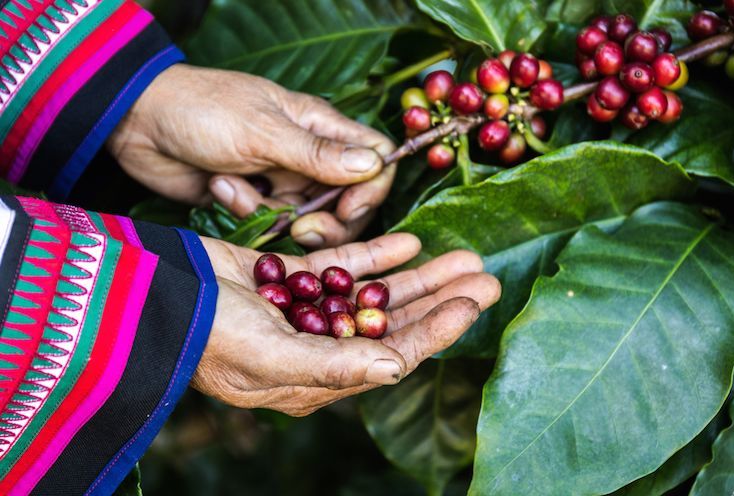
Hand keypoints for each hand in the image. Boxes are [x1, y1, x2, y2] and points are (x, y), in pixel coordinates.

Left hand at [108, 64, 395, 247]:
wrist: (139, 123)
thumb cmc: (203, 110)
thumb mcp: (262, 131)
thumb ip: (318, 155)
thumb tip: (376, 166)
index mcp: (321, 127)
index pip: (375, 160)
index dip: (371, 190)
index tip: (348, 210)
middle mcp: (310, 156)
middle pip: (348, 202)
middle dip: (327, 221)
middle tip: (299, 226)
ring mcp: (283, 180)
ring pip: (309, 219)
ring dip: (274, 213)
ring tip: (234, 188)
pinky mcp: (257, 202)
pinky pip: (271, 223)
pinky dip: (247, 211)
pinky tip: (219, 187)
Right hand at [193, 234, 500, 415]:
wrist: (155, 294)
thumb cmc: (207, 335)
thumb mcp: (271, 357)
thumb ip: (334, 365)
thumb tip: (396, 367)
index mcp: (318, 380)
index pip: (392, 356)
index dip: (436, 331)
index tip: (473, 304)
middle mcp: (318, 349)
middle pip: (394, 324)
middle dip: (439, 300)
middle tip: (484, 276)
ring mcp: (307, 313)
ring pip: (376, 295)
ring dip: (418, 277)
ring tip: (461, 256)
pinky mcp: (293, 281)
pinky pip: (344, 268)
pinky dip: (376, 256)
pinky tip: (409, 242)